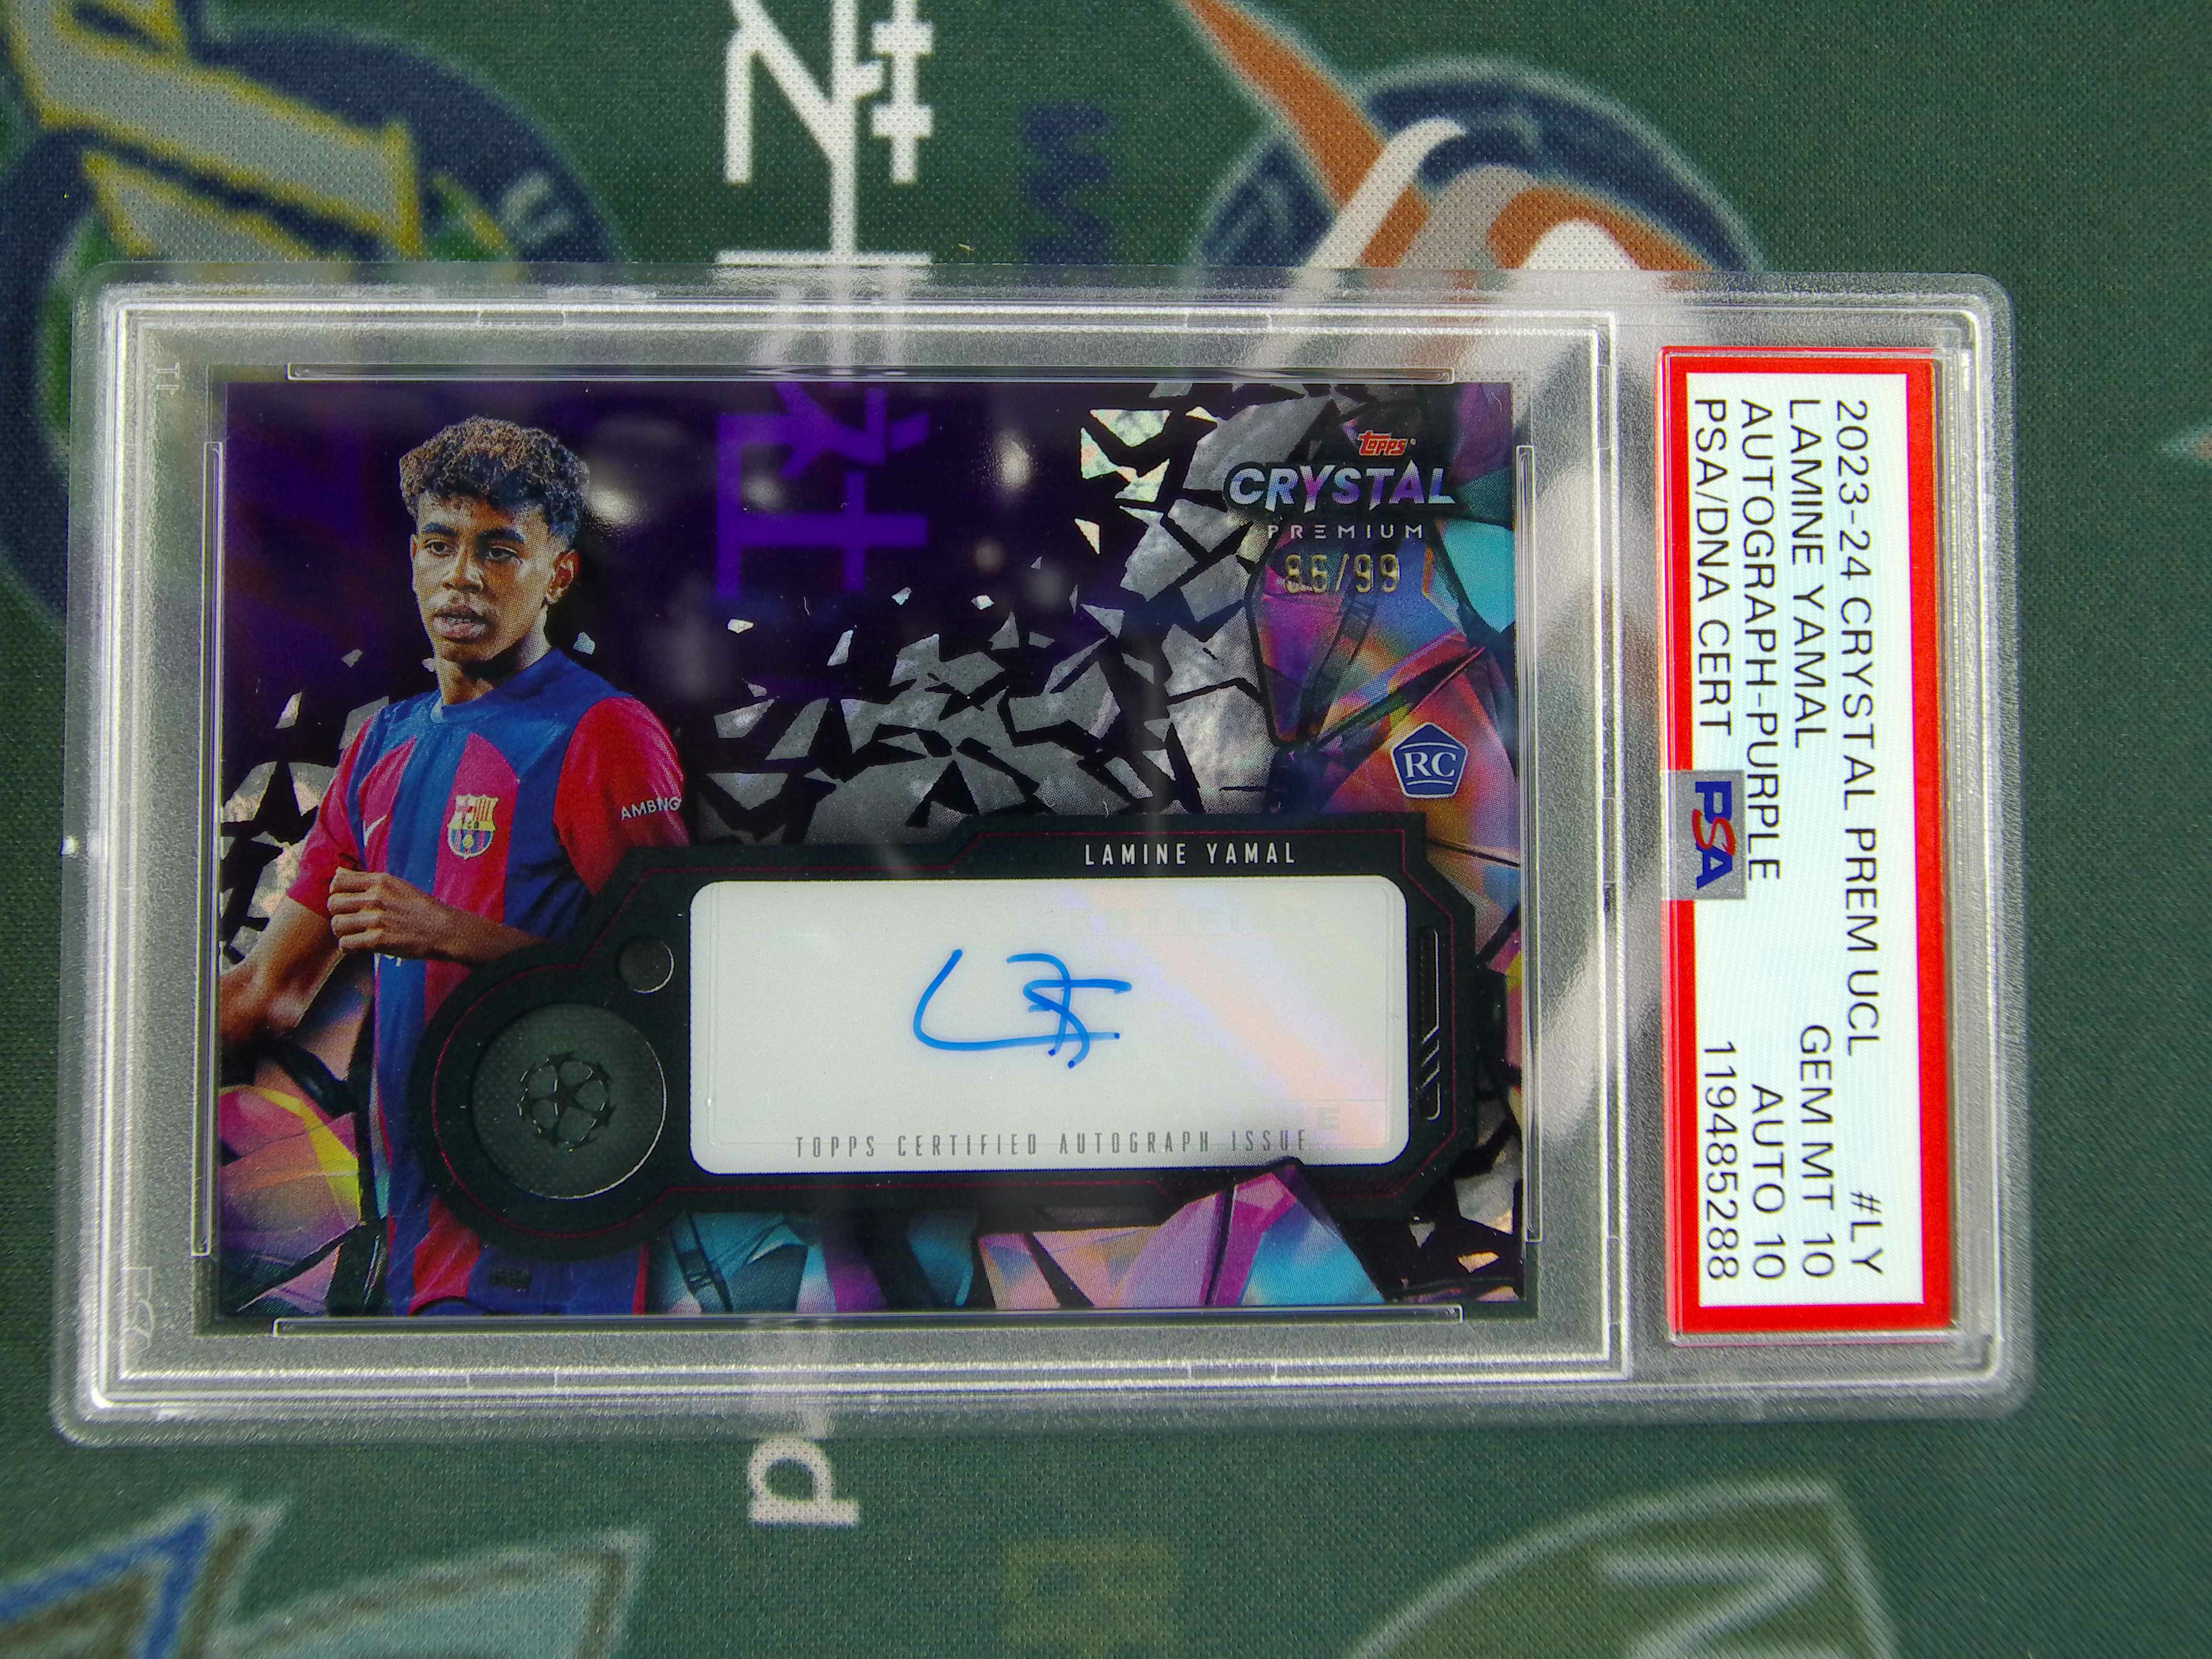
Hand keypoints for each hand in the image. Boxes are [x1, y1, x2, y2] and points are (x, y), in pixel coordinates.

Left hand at [326, 868, 537, 964]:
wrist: (446, 930)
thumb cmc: (422, 908)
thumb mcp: (398, 885)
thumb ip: (369, 880)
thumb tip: (338, 872)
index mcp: (381, 881)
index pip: (338, 881)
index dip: (336, 892)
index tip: (346, 901)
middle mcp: (376, 897)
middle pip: (333, 904)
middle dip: (338, 914)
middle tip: (349, 920)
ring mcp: (377, 919)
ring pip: (337, 925)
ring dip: (342, 931)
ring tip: (354, 934)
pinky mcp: (378, 940)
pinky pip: (346, 944)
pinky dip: (348, 947)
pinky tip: (358, 946)